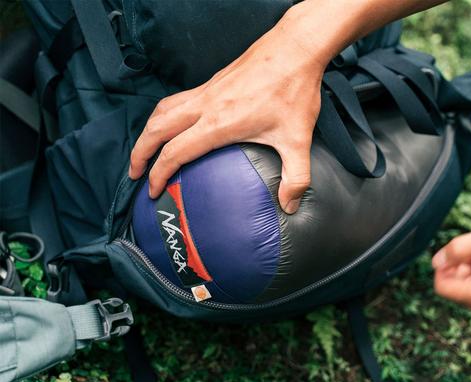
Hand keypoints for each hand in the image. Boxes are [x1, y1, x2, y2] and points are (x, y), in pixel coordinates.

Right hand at [128, 16, 324, 213]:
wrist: (295, 48)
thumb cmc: (294, 91)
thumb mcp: (298, 140)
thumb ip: (296, 178)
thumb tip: (290, 207)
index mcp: (218, 123)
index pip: (174, 152)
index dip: (158, 174)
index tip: (152, 190)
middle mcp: (205, 105)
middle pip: (156, 129)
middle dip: (140, 153)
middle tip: (134, 173)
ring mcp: (207, 90)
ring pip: (163, 110)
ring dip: (148, 131)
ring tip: (145, 149)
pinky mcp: (214, 81)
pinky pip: (178, 99)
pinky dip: (165, 114)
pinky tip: (176, 123)